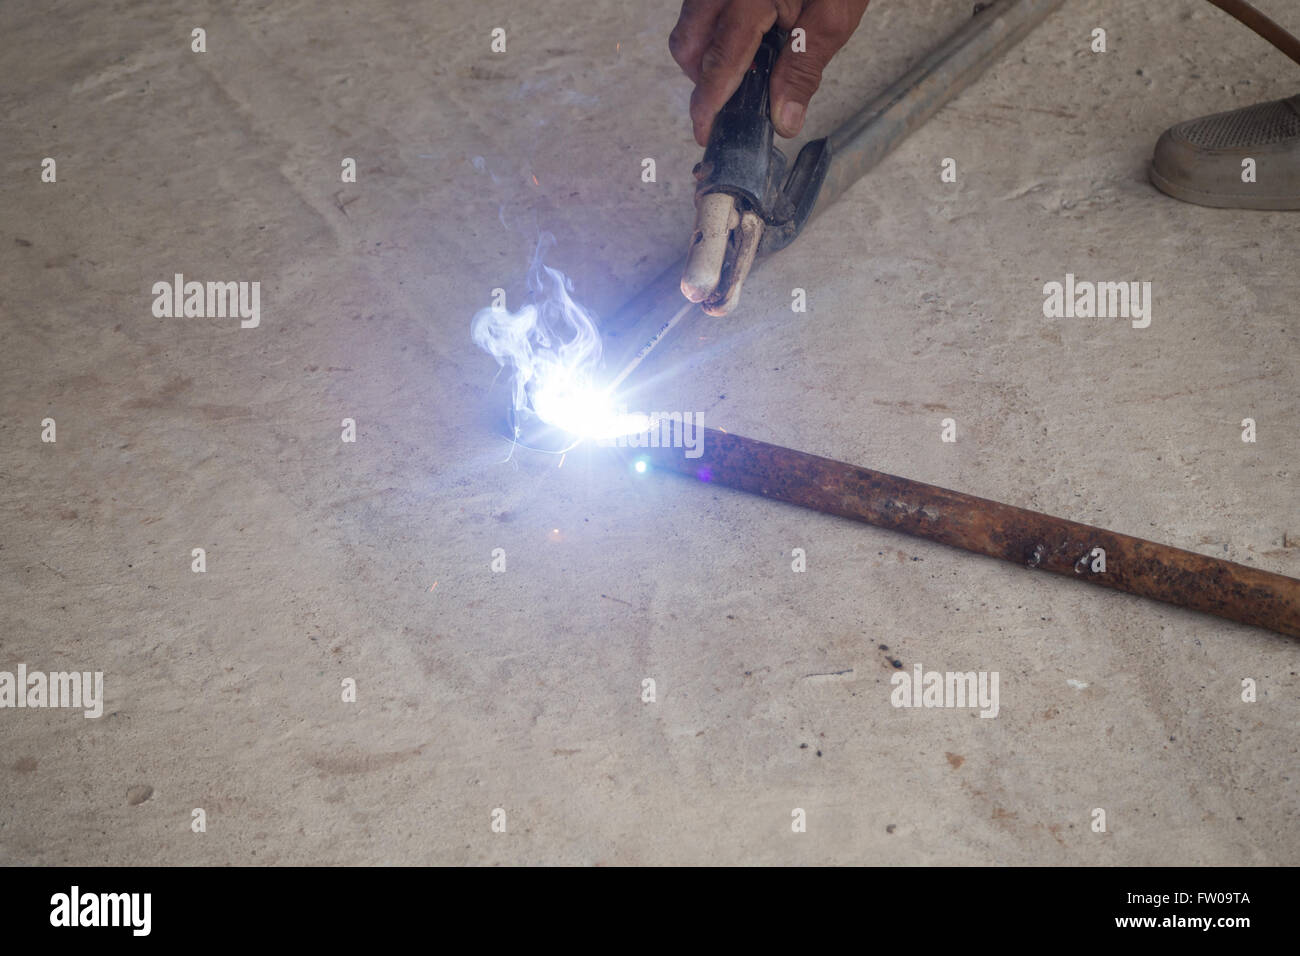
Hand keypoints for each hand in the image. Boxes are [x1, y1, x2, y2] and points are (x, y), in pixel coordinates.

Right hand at [669, 0, 870, 145]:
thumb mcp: (832, 19)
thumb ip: (803, 69)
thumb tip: (784, 118)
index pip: (720, 60)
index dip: (710, 103)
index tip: (706, 131)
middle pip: (687, 44)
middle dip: (700, 80)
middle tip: (727, 101)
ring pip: (690, 26)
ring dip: (706, 56)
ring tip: (743, 68)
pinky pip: (703, 10)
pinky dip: (715, 34)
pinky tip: (745, 41)